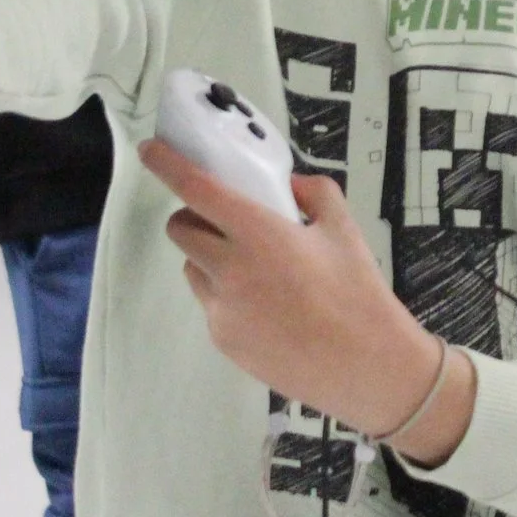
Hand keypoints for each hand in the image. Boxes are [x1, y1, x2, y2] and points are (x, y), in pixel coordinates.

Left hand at [139, 138, 476, 465]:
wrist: (366, 366)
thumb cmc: (358, 293)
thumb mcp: (344, 228)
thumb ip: (313, 193)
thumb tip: (287, 187)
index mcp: (258, 232)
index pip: (195, 188)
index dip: (166, 164)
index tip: (151, 150)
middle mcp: (229, 269)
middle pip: (180, 229)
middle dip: (195, 218)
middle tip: (228, 223)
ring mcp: (221, 308)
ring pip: (192, 268)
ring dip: (209, 258)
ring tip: (256, 271)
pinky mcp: (223, 340)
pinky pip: (211, 304)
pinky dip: (227, 295)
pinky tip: (268, 309)